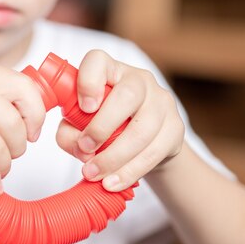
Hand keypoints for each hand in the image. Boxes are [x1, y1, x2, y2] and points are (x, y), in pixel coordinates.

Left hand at [56, 50, 183, 190]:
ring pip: (142, 129)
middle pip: (127, 96)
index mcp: (110, 71)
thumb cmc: (103, 127)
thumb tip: (78, 146)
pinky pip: (154, 152)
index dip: (88, 81)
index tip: (83, 107)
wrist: (145, 142)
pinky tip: (113, 183)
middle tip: (84, 149)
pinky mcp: (175, 128)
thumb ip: (69, 132)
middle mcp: (139, 80)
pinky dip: (130, 171)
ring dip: (114, 157)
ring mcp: (161, 102)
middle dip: (102, 127)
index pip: (98, 61)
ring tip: (93, 174)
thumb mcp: (78, 125)